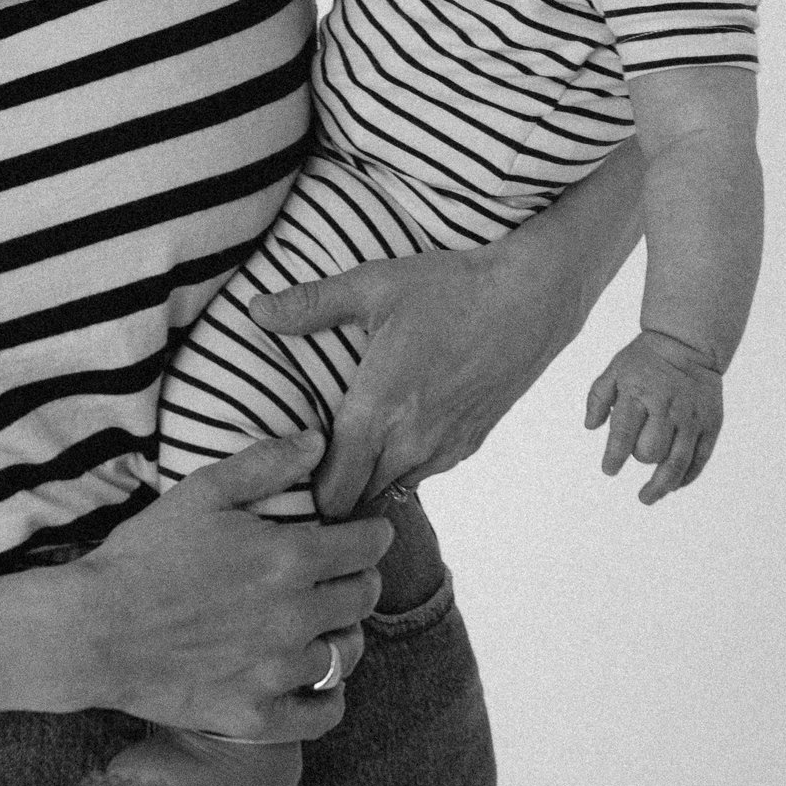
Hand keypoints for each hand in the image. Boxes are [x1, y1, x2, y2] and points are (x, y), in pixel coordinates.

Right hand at [71, 436, 390, 737]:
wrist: (95, 629)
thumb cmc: (145, 555)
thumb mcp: (201, 492)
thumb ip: (266, 463)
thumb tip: (318, 442)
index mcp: (290, 558)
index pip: (368, 546)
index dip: (372, 535)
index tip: (364, 535)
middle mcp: (296, 616)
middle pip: (365, 598)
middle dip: (359, 580)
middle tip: (338, 576)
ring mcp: (279, 672)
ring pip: (348, 653)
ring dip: (341, 634)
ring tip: (320, 624)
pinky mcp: (258, 715)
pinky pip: (323, 715)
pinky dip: (328, 697)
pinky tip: (314, 680)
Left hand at [248, 208, 606, 518]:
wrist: (529, 298)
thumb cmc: (449, 288)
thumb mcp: (373, 286)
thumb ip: (311, 305)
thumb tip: (256, 311)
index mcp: (378, 410)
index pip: (332, 488)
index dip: (307, 494)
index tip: (290, 480)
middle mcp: (411, 441)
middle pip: (359, 500)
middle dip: (335, 494)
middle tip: (310, 473)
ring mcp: (445, 447)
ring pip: (394, 489)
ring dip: (372, 481)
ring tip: (349, 458)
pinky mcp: (471, 442)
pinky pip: (426, 473)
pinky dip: (406, 466)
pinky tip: (396, 435)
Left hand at [581, 329, 723, 502]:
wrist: (688, 342)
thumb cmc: (645, 359)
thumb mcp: (615, 369)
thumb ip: (597, 397)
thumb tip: (590, 427)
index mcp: (639, 393)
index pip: (624, 434)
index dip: (613, 457)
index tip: (609, 469)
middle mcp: (667, 407)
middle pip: (651, 452)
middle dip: (640, 458)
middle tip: (636, 452)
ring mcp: (691, 418)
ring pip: (677, 463)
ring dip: (661, 485)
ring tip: (646, 497)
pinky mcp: (710, 425)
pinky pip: (699, 459)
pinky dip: (685, 477)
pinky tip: (672, 485)